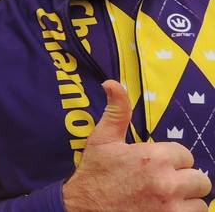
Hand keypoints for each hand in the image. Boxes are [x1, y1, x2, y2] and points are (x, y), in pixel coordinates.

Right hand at [63, 80, 210, 211]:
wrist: (83, 209)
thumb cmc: (94, 174)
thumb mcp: (102, 139)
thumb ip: (117, 111)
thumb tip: (113, 83)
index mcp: (153, 157)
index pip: (185, 155)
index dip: (171, 160)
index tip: (155, 166)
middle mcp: (167, 183)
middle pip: (200, 179)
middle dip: (184, 180)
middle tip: (164, 183)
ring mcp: (171, 208)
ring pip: (200, 202)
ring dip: (186, 200)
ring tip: (165, 198)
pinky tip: (164, 209)